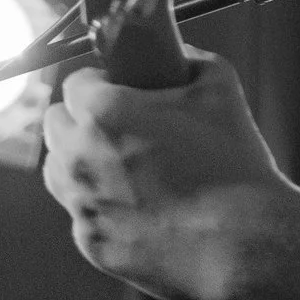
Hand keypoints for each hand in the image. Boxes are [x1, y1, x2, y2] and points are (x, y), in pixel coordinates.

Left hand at [39, 51, 290, 299]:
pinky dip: (102, 209)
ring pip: (58, 171)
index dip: (100, 83)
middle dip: (81, 121)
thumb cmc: (232, 164)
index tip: (120, 90)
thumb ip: (189, 59)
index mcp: (103, 111)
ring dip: (79, 163)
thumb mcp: (219, 87)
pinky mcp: (92, 244)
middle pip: (56, 124)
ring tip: (122, 168)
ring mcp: (83, 205)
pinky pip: (83, 217)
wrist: (243, 241)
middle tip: (120, 128)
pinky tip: (140, 208)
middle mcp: (79, 157)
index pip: (75, 83)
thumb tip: (178, 56)